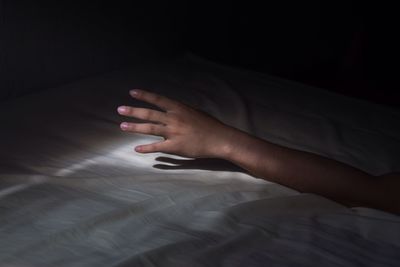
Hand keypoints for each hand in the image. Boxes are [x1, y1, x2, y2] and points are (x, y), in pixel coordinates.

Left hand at [117, 89, 236, 157]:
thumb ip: (181, 111)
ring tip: (122, 126)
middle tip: (120, 109)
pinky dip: (146, 148)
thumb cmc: (209, 125)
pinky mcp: (175, 146)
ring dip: (134, 127)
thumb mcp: (194, 112)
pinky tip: (137, 148)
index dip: (144, 96)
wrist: (219, 139)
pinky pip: (157, 147)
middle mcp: (173, 119)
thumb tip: (171, 109)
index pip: (158, 100)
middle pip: (149, 114)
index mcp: (179, 108)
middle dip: (133, 111)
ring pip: (149, 129)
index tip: (132, 93)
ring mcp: (173, 133)